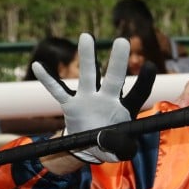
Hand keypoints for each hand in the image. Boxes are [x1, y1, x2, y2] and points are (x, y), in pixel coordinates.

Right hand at [34, 33, 153, 162]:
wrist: (91, 146)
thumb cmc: (111, 146)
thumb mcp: (120, 152)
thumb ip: (119, 147)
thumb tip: (104, 138)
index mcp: (125, 109)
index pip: (138, 93)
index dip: (144, 81)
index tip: (150, 65)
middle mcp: (108, 99)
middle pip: (114, 78)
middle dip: (118, 61)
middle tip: (122, 41)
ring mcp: (88, 99)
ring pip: (88, 76)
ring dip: (88, 58)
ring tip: (86, 36)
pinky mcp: (71, 104)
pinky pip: (58, 91)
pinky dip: (48, 80)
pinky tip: (38, 66)